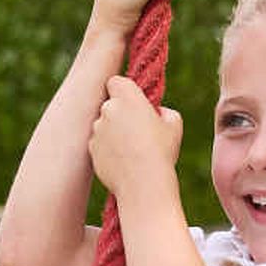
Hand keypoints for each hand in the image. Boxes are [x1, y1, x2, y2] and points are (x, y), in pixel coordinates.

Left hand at [88, 75, 185, 205]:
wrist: (143, 184)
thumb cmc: (161, 152)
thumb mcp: (174, 124)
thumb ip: (163, 110)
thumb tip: (156, 112)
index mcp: (127, 97)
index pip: (116, 81)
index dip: (123, 90)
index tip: (133, 102)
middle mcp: (108, 109)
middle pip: (110, 104)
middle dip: (119, 113)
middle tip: (136, 129)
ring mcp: (96, 130)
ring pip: (103, 125)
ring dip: (113, 132)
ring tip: (132, 150)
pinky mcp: (91, 149)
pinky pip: (99, 144)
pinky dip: (107, 149)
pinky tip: (123, 162)